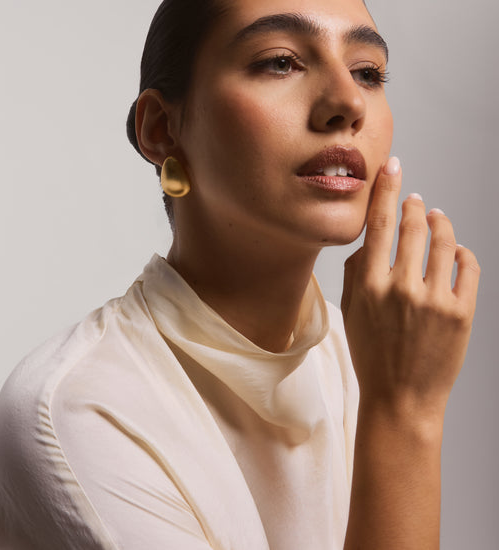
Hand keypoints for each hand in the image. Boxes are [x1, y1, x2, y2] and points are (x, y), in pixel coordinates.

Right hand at [341, 157, 479, 418]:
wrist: (401, 398)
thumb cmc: (372, 356)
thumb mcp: (350, 313)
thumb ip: (356, 273)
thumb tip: (370, 241)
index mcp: (370, 287)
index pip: (377, 225)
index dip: (386, 191)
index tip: (392, 168)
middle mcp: (402, 288)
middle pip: (413, 227)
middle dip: (414, 206)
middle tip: (415, 201)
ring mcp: (435, 300)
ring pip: (445, 241)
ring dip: (441, 223)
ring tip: (437, 218)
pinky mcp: (462, 313)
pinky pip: (469, 267)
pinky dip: (464, 252)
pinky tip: (457, 252)